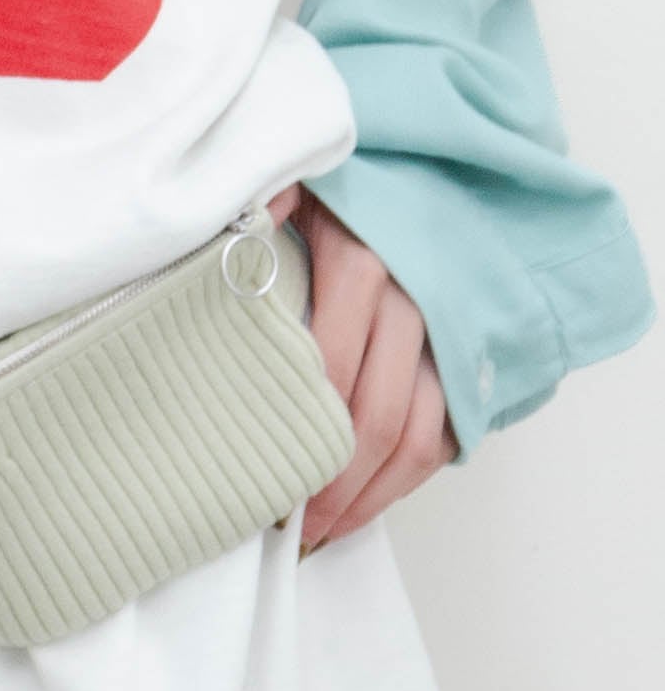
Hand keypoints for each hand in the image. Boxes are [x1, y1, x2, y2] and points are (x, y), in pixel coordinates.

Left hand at [266, 183, 459, 554]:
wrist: (442, 160)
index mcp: (362, 260)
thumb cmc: (356, 177)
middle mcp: (413, 300)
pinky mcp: (469, 350)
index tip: (265, 471)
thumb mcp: (301, 176)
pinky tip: (373, 500)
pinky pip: (448, 426)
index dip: (299, 427)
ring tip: (328, 530)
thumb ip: (257, 202)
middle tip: (293, 526)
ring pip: (420, 432)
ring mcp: (447, 329)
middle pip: (377, 415)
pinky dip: (413, 474)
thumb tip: (221, 229)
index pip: (330, 366)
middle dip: (334, 481)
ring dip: (375, 493)